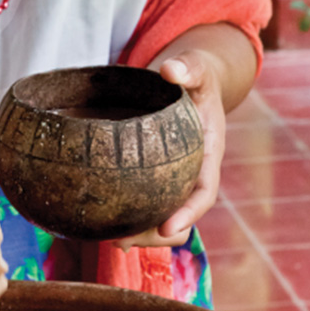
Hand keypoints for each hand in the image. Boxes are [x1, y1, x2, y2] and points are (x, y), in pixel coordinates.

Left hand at [112, 49, 225, 251]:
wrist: (188, 80)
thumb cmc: (194, 76)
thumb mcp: (196, 68)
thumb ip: (188, 68)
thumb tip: (170, 70)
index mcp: (208, 154)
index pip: (204, 191)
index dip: (188, 212)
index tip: (167, 228)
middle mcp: (193, 173)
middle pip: (182, 216)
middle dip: (157, 235)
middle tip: (125, 242)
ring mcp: (174, 179)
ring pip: (162, 218)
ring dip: (140, 235)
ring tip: (112, 241)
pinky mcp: (155, 178)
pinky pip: (145, 206)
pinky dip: (128, 218)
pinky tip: (102, 226)